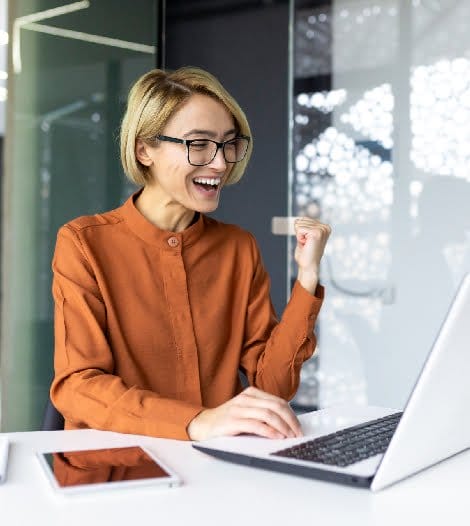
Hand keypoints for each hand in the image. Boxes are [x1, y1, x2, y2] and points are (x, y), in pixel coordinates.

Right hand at [187, 387, 302, 440]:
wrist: (202, 425)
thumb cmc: (227, 421)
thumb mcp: (246, 411)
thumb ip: (262, 413)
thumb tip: (288, 425)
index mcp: (251, 393)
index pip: (278, 401)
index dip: (292, 415)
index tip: (299, 427)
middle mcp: (245, 398)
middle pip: (276, 406)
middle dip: (290, 421)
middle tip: (298, 434)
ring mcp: (238, 409)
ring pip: (268, 414)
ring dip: (283, 427)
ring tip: (290, 437)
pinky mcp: (232, 421)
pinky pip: (256, 424)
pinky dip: (269, 431)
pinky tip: (276, 437)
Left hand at [294, 216, 330, 293]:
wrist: (308, 266)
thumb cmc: (305, 253)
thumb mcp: (305, 237)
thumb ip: (303, 227)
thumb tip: (296, 220)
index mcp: (324, 227)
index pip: (303, 219)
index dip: (301, 231)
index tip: (307, 241)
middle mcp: (325, 227)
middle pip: (301, 220)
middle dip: (300, 233)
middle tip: (306, 244)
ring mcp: (321, 229)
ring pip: (299, 224)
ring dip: (299, 236)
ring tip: (306, 245)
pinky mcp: (316, 233)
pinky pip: (299, 229)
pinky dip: (299, 238)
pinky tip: (306, 245)